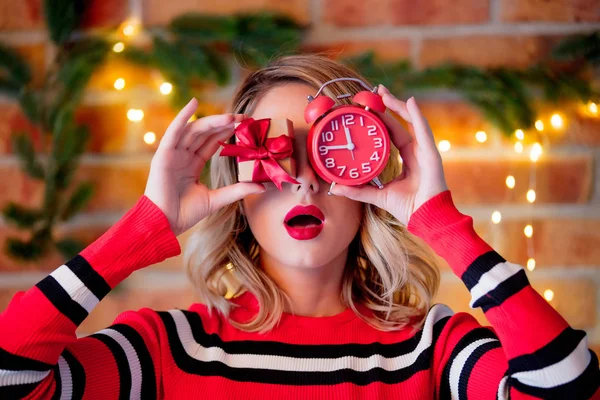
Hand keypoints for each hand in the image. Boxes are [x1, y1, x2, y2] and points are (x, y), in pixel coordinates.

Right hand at [144, 98, 265, 235]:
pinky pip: (173, 131)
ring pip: (194, 130)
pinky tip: (193, 103)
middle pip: (206, 133)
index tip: (246, 125)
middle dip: (224, 124)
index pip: (212, 142)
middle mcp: (183, 155)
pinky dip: (182, 116)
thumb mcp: (217, 199)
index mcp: (193, 164)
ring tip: (231, 116)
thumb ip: (237, 190)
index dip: (228, 132)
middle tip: (244, 118)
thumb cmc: (186, 213)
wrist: (165, 224)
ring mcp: (173, 154)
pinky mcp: (164, 155)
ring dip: (212, 121)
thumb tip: (262, 187)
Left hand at [330, 85, 447, 225]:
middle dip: (390, 105)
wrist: (426, 219)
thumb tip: (335, 187)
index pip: (394, 133)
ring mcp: (426, 151)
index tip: (371, 107)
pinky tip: (410, 102)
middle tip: (376, 91)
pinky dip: (417, 116)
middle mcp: (417, 152)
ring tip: (384, 93)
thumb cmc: (408, 209)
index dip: (384, 119)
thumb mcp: (378, 195)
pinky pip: (424, 131)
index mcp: (407, 159)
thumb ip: (358, 190)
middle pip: (403, 123)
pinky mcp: (432, 154)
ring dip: (399, 105)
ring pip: (412, 122)